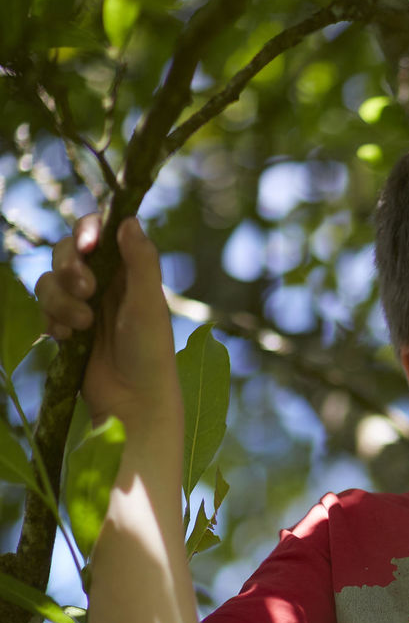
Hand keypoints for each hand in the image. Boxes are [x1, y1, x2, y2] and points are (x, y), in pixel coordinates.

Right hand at [35, 214, 178, 426]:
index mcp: (129, 270)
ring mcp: (83, 305)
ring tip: (83, 327)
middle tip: (85, 290)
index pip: (100, 232)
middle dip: (69, 267)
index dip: (88, 230)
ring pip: (49, 281)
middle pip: (67, 251)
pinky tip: (68, 339)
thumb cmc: (150, 354)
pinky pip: (44, 309)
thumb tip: (128, 219)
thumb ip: (141, 262)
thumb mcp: (149, 305)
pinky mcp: (67, 327)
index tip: (90, 244)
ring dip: (60, 301)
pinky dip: (52, 321)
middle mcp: (105, 283)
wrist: (133, 403)